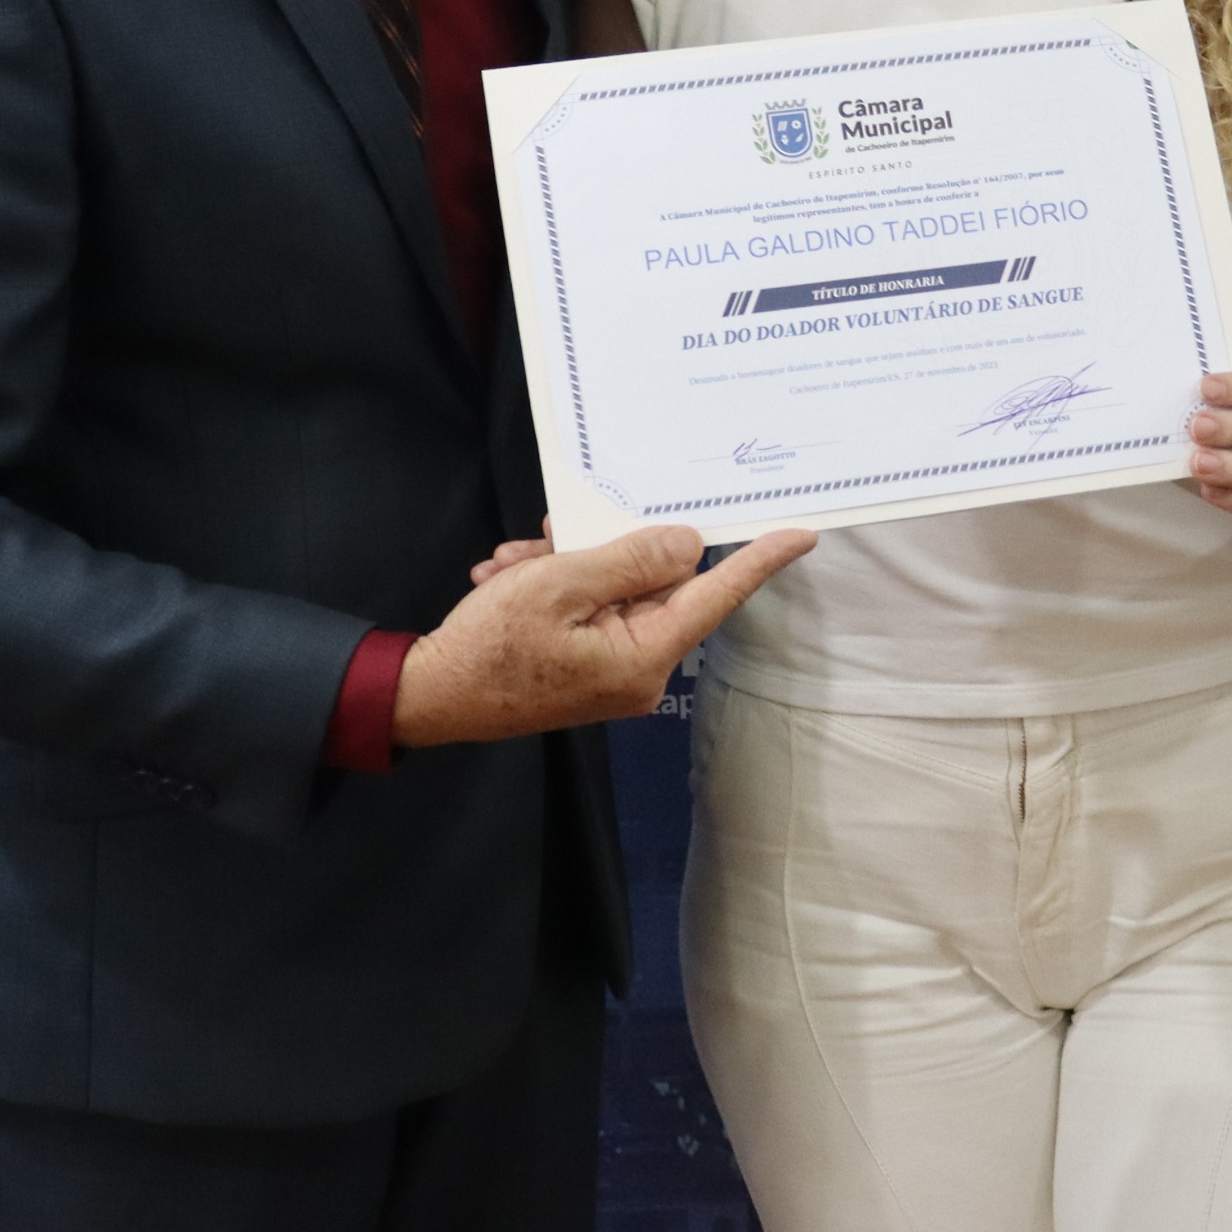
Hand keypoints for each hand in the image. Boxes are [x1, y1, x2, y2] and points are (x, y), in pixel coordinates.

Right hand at [392, 525, 811, 746]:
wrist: (429, 697)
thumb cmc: (489, 646)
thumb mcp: (559, 584)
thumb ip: (629, 560)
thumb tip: (689, 545)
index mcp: (645, 654)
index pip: (716, 595)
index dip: (758, 560)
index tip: (802, 534)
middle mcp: (641, 669)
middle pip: (654, 583)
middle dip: (601, 549)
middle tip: (547, 535)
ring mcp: (614, 673)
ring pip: (613, 590)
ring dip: (564, 566)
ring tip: (513, 567)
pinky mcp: (588, 669)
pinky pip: (590, 611)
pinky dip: (553, 587)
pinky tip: (510, 578)